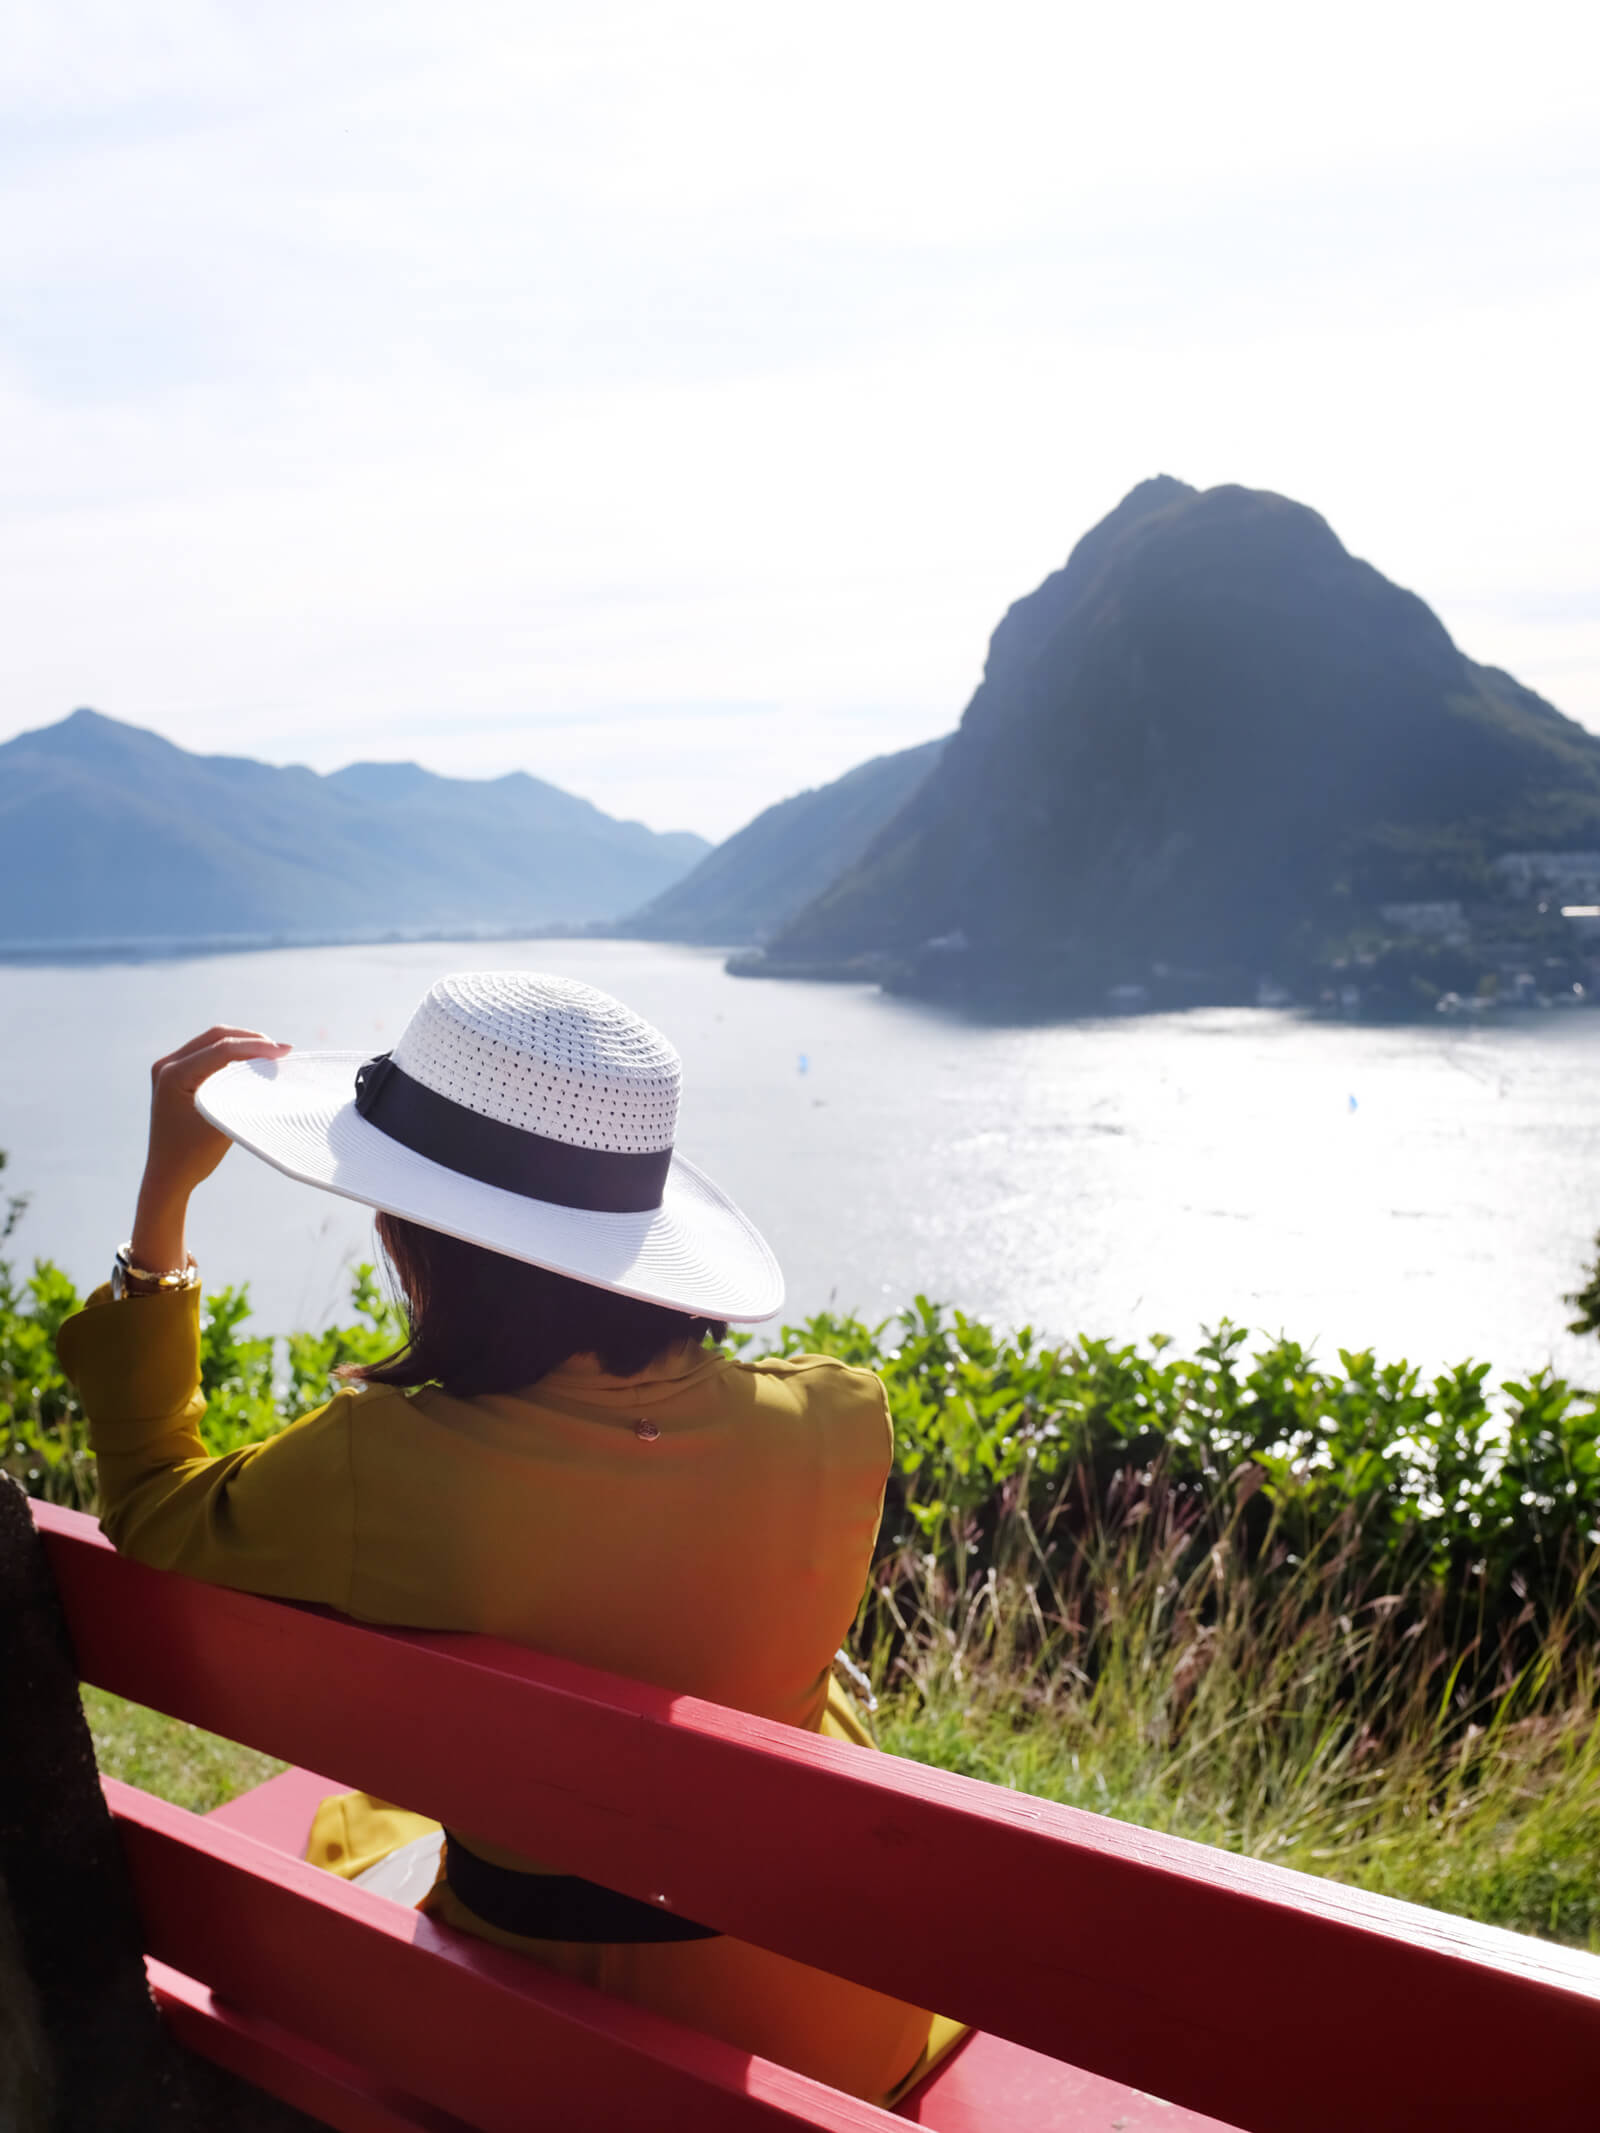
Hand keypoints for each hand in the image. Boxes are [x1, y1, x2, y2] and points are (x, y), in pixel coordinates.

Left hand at [130, 1027, 290, 1272]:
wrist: (168, 1176)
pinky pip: (207, 1054)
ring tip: (271, 1055)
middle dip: (251, 1040)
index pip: (221, 1049)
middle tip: (281, 1050)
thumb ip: (242, 1092)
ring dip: (242, 1045)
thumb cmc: (193, 1156)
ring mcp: (168, 1068)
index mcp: (173, 1075)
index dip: (256, 1047)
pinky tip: (252, 1063)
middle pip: (215, 1037)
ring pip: (212, 1042)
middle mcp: (166, 1065)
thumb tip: (269, 1069)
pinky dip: (231, 1055)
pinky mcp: (175, 1074)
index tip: (285, 1052)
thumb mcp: (222, 1122)